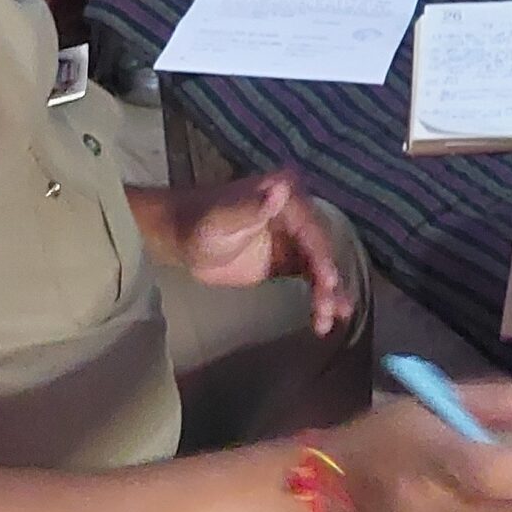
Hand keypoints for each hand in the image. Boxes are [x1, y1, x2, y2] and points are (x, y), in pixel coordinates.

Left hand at [176, 175, 353, 332]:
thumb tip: (281, 189)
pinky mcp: (290, 258)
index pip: (312, 231)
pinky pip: (311, 277)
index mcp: (287, 196)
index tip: (329, 283)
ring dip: (328, 294)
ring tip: (328, 321)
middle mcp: (299, 213)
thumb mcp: (224, 218)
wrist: (181, 238)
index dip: (322, 257)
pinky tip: (327, 316)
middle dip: (328, 282)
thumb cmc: (200, 224)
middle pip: (321, 250)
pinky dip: (320, 295)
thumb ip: (252, 208)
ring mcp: (296, 237)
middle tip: (330, 310)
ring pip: (320, 267)